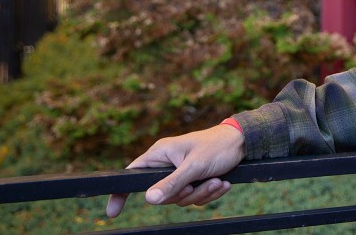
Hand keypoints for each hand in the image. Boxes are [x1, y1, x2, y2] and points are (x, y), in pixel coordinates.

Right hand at [106, 123, 245, 217]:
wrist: (243, 143)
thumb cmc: (218, 147)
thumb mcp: (194, 166)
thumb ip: (172, 183)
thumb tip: (149, 199)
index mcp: (160, 154)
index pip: (132, 175)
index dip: (120, 192)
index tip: (112, 212)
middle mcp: (167, 164)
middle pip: (162, 195)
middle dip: (186, 194)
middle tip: (202, 182)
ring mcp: (180, 173)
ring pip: (181, 199)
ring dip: (202, 193)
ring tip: (218, 181)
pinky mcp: (194, 180)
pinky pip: (194, 197)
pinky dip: (209, 193)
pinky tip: (223, 183)